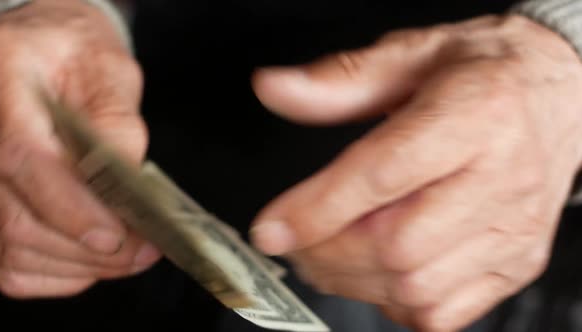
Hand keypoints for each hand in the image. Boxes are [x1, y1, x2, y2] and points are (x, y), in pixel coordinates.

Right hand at [0, 0, 159, 297]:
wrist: (42, 60)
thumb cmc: (74, 57)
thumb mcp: (108, 69)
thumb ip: (117, 120)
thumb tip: (127, 178)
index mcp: (2, 88)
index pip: (24, 160)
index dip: (71, 208)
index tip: (118, 236)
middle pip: (16, 220)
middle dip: (91, 251)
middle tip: (144, 251)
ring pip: (14, 252)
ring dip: (81, 266)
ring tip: (131, 255)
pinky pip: (12, 266)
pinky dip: (60, 274)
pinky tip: (95, 259)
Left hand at [250, 15, 581, 330]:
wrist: (561, 94)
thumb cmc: (484, 73)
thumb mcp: (410, 55)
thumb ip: (339, 81)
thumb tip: (275, 89)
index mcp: (474, 114)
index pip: (384, 174)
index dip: (318, 208)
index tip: (271, 229)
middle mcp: (502, 176)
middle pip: (398, 244)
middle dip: (327, 253)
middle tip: (295, 241)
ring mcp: (513, 228)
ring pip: (417, 285)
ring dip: (353, 279)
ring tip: (326, 256)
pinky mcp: (516, 261)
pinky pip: (446, 312)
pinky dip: (396, 301)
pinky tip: (379, 271)